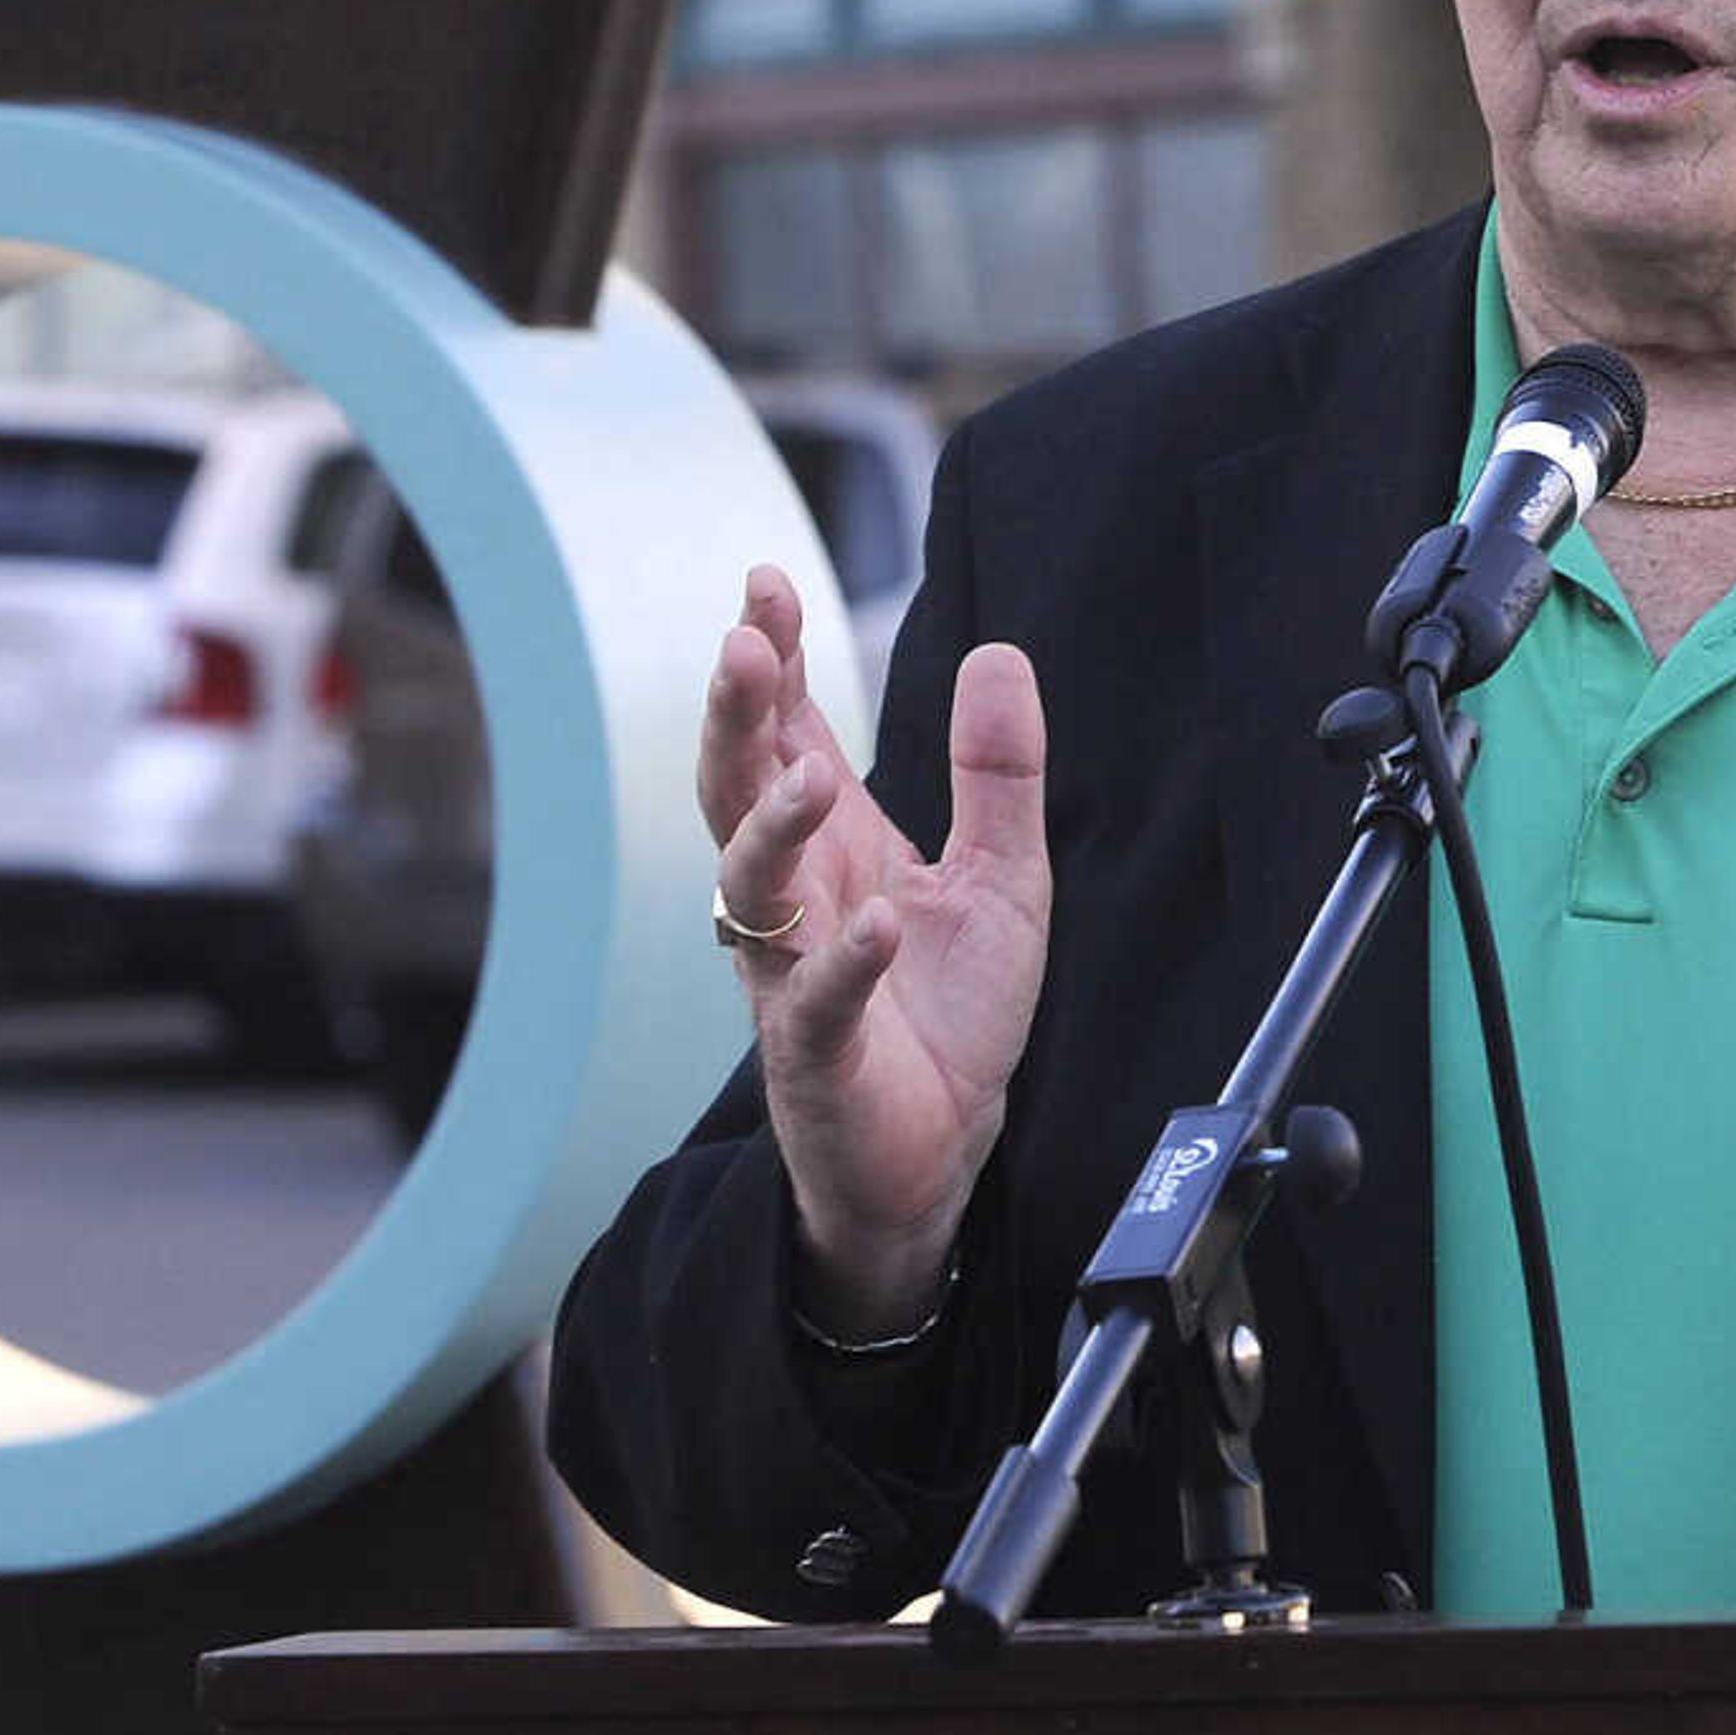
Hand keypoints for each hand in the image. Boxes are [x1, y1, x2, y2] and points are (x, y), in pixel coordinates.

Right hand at [700, 565, 1049, 1336]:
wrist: (942, 1151)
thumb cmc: (949, 1009)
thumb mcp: (1000, 875)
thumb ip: (997, 772)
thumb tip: (998, 652)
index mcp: (833, 843)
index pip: (785, 732)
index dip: (770, 661)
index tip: (764, 583)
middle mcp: (795, 897)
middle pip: (736, 789)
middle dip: (735, 716)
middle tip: (740, 642)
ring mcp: (794, 976)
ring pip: (752, 889)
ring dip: (773, 826)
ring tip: (812, 774)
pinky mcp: (819, 1056)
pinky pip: (818, 1003)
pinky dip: (843, 963)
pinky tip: (876, 923)